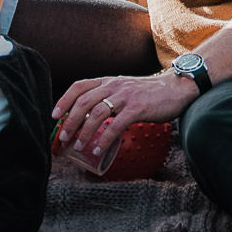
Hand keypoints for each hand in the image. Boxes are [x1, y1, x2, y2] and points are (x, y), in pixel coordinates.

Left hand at [53, 72, 196, 159]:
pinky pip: (116, 125)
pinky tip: (98, 150)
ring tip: (78, 146)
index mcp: (108, 81)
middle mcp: (114, 85)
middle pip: (83, 102)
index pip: (79, 86)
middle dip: (69, 121)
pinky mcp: (138, 108)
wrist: (176, 88)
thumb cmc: (149, 93)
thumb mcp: (125, 89)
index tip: (54, 116)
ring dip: (84, 132)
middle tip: (63, 137)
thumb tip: (90, 117)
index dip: (64, 100)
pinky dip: (104, 139)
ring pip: (96, 113)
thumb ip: (109, 98)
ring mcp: (125, 96)